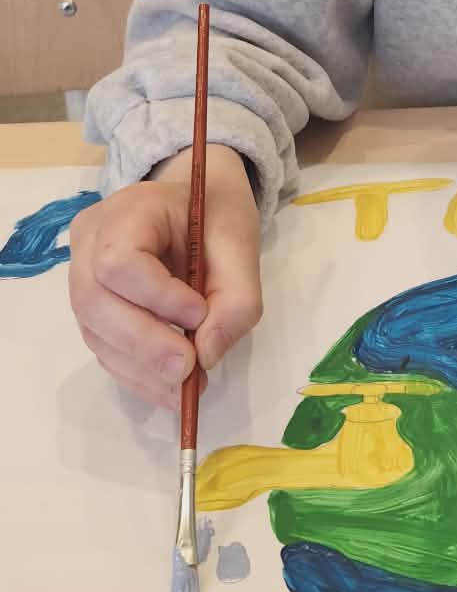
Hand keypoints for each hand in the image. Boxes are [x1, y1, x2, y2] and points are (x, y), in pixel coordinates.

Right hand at [69, 144, 262, 409]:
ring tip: (188, 385)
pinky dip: (137, 374)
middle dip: (145, 344)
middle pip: (95, 302)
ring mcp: (82, 275)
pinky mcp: (92, 308)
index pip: (119, 261)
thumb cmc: (216, 217)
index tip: (198, 313)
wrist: (197, 205)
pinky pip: (103, 348)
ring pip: (95, 333)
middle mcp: (91, 242)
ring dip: (142, 369)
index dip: (156, 297)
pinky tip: (170, 386)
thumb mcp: (241, 246)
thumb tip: (205, 356)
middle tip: (190, 369)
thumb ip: (235, 300)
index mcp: (128, 210)